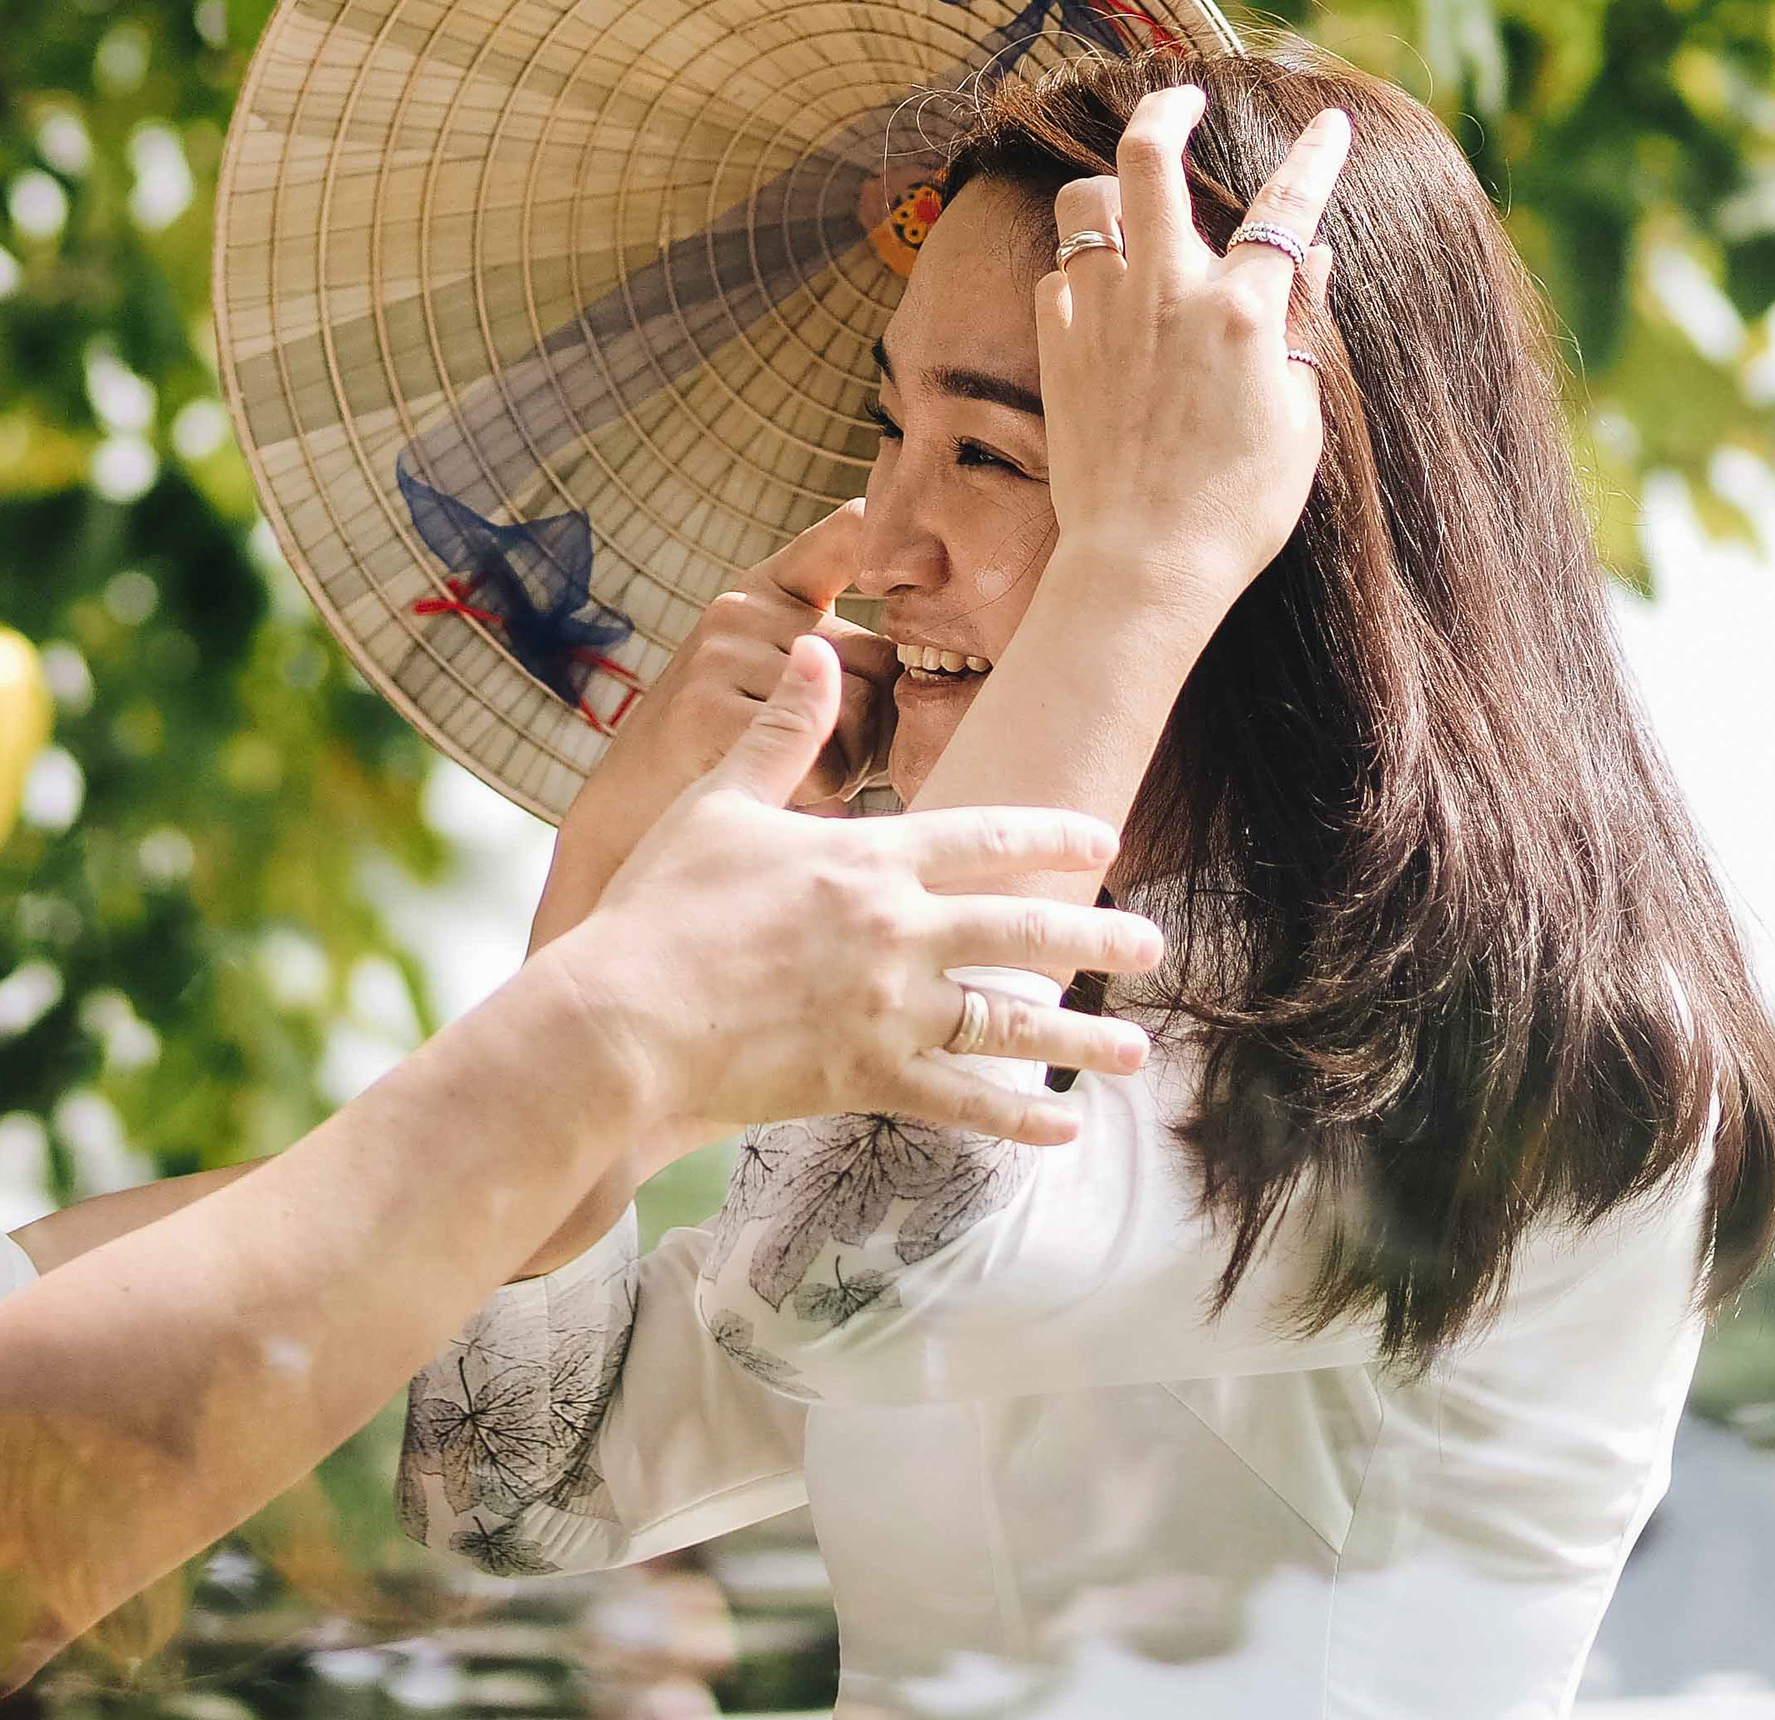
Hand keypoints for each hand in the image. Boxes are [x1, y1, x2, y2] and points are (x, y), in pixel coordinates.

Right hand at [533, 640, 1164, 1144]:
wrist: (624, 1015)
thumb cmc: (660, 905)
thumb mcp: (718, 801)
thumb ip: (783, 732)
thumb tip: (818, 648)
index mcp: (867, 858)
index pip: (984, 834)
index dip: (1050, 833)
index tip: (1102, 838)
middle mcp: (896, 930)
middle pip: (1021, 927)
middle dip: (1094, 935)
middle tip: (1150, 945)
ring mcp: (888, 1009)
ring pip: (1008, 1021)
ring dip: (1079, 1038)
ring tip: (1133, 1049)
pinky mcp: (868, 1077)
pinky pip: (961, 1100)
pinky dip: (1017, 1117)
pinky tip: (1063, 1127)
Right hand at [537, 501, 897, 952]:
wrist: (627, 817)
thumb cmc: (724, 757)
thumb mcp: (775, 683)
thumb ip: (839, 661)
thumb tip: (928, 669)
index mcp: (764, 593)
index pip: (840, 539)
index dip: (878, 533)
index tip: (915, 542)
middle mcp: (741, 609)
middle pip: (880, 665)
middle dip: (877, 727)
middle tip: (828, 762)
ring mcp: (719, 654)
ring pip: (858, 715)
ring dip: (850, 767)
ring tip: (796, 780)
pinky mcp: (706, 709)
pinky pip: (820, 757)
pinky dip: (820, 794)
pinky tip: (782, 798)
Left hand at [1036, 84, 1349, 618]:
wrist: (1145, 561)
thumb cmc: (1238, 505)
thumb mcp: (1298, 415)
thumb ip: (1298, 324)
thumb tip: (1309, 255)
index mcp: (1241, 311)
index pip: (1287, 207)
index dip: (1314, 157)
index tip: (1329, 124)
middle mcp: (1166, 294)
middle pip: (1148, 159)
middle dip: (1163, 110)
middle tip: (1178, 100)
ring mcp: (1101, 315)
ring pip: (1084, 206)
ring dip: (1105, 191)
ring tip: (1127, 202)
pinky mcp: (1055, 348)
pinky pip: (1057, 277)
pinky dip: (1079, 274)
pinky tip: (1098, 294)